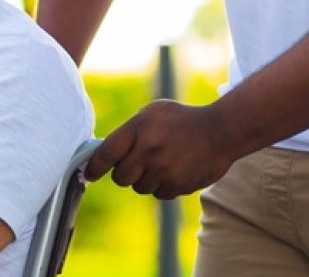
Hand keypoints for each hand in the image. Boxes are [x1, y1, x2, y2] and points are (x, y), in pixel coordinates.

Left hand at [86, 100, 241, 198]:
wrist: (221, 131)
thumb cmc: (182, 120)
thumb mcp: (153, 113)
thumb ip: (129, 131)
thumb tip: (104, 152)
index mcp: (138, 128)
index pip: (106, 153)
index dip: (93, 167)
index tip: (88, 174)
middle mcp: (148, 150)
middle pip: (120, 177)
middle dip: (124, 173)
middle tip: (136, 162)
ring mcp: (163, 170)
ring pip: (139, 187)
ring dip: (145, 179)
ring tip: (161, 162)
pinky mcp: (177, 185)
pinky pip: (158, 194)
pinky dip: (162, 186)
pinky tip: (174, 170)